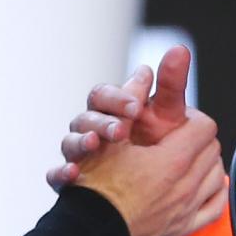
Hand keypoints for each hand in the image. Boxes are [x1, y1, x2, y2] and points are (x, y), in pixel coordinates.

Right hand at [48, 44, 192, 189]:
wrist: (145, 185)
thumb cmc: (154, 143)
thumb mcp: (166, 116)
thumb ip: (170, 86)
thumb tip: (180, 49)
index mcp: (108, 110)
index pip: (102, 96)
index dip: (117, 99)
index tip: (135, 108)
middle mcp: (89, 130)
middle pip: (84, 118)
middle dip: (102, 123)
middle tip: (121, 131)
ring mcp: (78, 155)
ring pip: (69, 143)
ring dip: (79, 142)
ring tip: (92, 144)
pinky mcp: (70, 182)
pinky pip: (56, 176)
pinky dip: (60, 174)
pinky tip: (71, 174)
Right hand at [74, 108, 227, 235]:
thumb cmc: (94, 189)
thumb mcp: (109, 139)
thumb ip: (129, 102)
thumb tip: (145, 71)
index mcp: (171, 161)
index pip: (204, 126)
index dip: (190, 118)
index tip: (176, 121)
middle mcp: (186, 186)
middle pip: (212, 149)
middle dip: (199, 140)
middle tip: (179, 139)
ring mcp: (187, 210)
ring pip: (216, 176)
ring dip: (205, 164)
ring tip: (187, 160)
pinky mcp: (183, 229)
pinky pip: (215, 207)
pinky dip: (213, 193)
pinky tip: (204, 187)